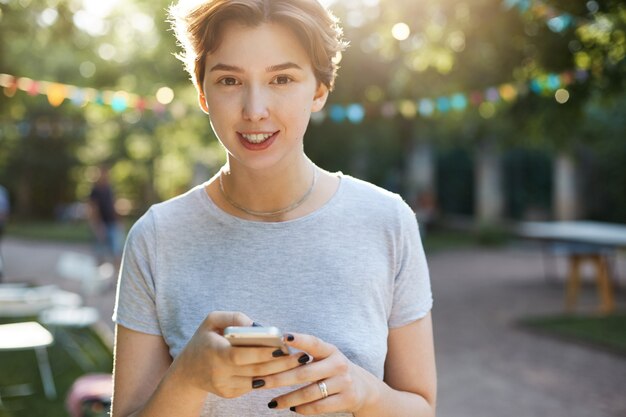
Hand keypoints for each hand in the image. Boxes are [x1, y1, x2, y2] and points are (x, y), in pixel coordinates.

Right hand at [171, 311, 305, 398]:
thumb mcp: (212, 321)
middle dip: (281, 364)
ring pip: (258, 380)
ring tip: (298, 362)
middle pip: (256, 370)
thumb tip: (257, 325)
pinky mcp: (229, 394)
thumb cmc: (204, 340)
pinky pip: (253, 385)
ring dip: (280, 372)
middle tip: (301, 356)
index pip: (243, 355)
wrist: (188, 371)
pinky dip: (269, 377)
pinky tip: (283, 370)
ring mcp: (224, 386)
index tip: (283, 346)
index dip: (264, 353)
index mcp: (215, 352)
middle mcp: (219, 373)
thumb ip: (234, 317)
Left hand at [259, 332, 378, 413]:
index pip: (313, 342)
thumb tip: (274, 349)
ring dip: (287, 399)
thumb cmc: (333, 369)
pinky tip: (291, 409)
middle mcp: (338, 364)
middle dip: (278, 378)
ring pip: (309, 393)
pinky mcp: (346, 399)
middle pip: (304, 373)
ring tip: (271, 403)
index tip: (282, 337)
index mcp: (330, 350)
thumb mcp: (326, 357)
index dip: (299, 339)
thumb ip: (305, 353)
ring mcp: (343, 383)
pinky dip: (302, 408)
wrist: (363, 389)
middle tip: (258, 382)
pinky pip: (319, 406)